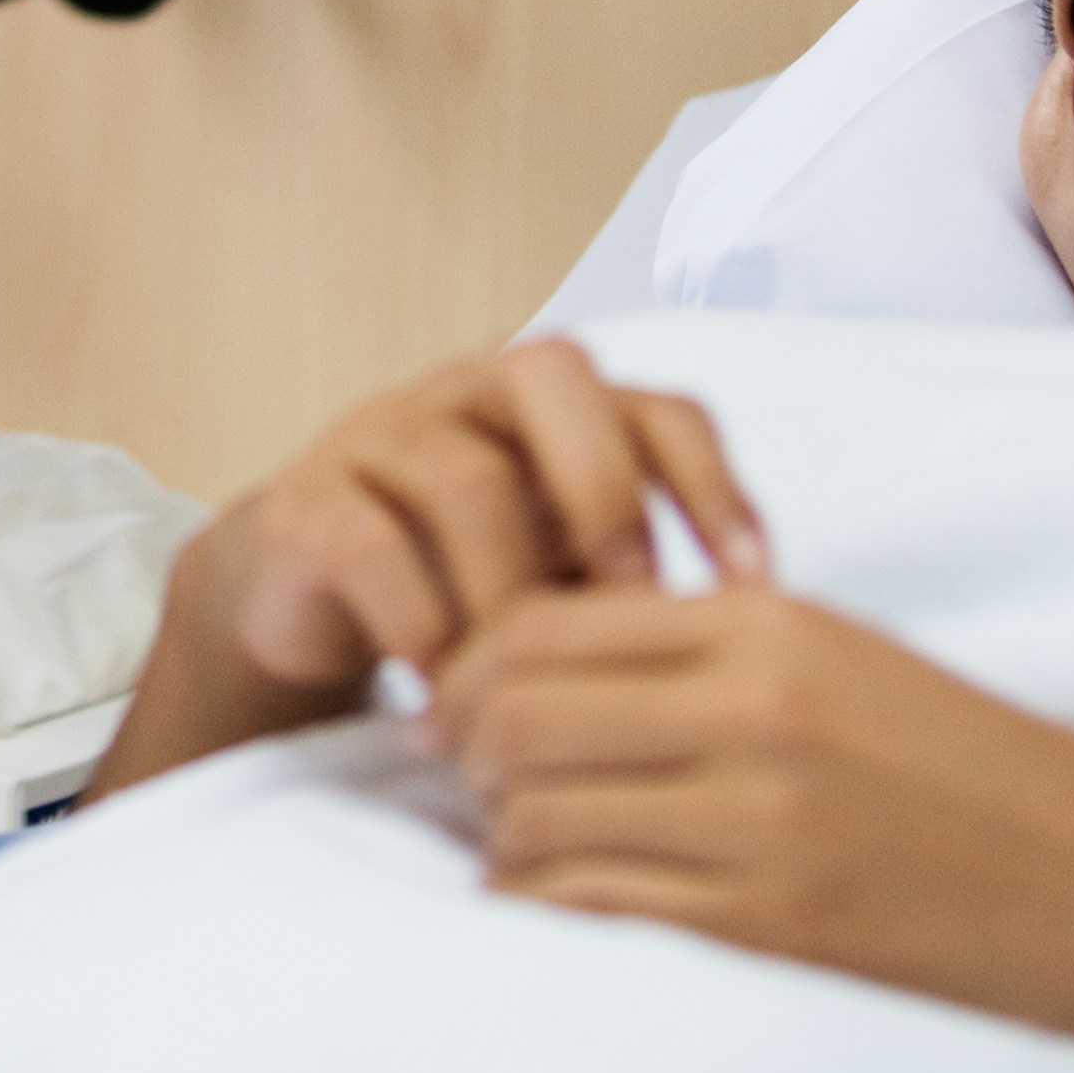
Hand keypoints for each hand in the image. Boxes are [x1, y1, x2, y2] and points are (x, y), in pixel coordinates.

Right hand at [85, 344, 769, 799]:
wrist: (306, 607)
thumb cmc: (469, 591)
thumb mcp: (567, 580)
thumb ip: (640, 583)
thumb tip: (767, 644)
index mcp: (553, 410)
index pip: (657, 404)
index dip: (715, 486)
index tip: (758, 588)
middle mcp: (467, 394)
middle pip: (551, 375)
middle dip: (610, 494)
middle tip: (636, 607)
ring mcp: (380, 436)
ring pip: (464, 476)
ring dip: (511, 594)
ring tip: (533, 689)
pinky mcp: (307, 502)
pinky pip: (369, 543)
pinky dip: (420, 628)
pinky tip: (448, 697)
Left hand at [438, 588, 1073, 1072]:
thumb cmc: (967, 769)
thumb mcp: (839, 659)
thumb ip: (703, 648)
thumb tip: (546, 663)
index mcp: (766, 624)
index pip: (544, 620)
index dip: (471, 661)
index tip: (457, 701)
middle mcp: (751, 710)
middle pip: (515, 711)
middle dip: (466, 749)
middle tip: (470, 778)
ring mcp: (758, 821)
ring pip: (537, 814)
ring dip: (504, 833)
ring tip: (521, 843)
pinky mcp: (769, 924)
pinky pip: (593, 906)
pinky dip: (548, 905)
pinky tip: (556, 903)